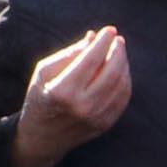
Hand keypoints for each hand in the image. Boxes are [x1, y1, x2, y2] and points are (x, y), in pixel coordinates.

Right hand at [13, 25, 131, 166]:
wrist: (41, 137)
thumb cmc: (41, 96)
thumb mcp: (45, 71)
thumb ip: (70, 53)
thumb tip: (94, 37)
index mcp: (63, 91)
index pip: (91, 60)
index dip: (103, 42)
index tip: (109, 29)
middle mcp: (82, 106)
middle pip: (111, 72)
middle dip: (118, 51)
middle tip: (118, 39)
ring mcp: (96, 118)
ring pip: (121, 85)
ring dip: (124, 65)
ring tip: (119, 52)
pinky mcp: (105, 125)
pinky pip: (123, 99)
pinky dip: (125, 81)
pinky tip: (121, 70)